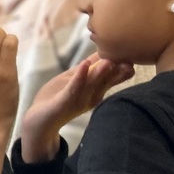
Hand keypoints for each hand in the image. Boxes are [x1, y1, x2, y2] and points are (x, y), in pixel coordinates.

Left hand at [20, 55, 135, 162]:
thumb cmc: (58, 97)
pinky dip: (79, 77)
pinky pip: (73, 88)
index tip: (134, 58)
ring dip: (100, 73)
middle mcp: (90, 96)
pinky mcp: (64, 101)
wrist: (40, 120)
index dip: (121, 68)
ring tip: (110, 61)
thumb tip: (105, 53)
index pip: (110, 77)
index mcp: (94, 90)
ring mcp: (78, 99)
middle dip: (118, 72)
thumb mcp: (76, 79)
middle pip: (105, 81)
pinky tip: (84, 66)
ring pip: (92, 84)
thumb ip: (90, 68)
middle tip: (131, 62)